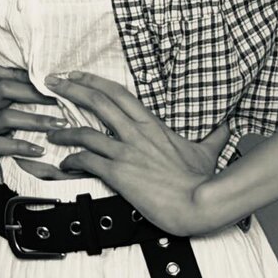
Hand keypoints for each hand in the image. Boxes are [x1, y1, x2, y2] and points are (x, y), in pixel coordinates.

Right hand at [0, 62, 65, 203]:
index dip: (25, 73)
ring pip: (6, 116)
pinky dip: (20, 145)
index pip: (0, 75)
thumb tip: (28, 100)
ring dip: (36, 119)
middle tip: (64, 99)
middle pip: (7, 89)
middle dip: (37, 93)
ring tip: (60, 124)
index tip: (50, 79)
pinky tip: (39, 150)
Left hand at [45, 71, 230, 236]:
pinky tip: (65, 163)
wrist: (198, 202)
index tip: (77, 75)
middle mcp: (135, 133)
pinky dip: (71, 160)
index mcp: (152, 124)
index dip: (94, 81)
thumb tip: (226, 125)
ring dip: (64, 131)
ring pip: (85, 132)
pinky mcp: (119, 173)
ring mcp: (126, 152)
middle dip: (71, 89)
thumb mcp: (209, 149)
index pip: (118, 93)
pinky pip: (87, 161)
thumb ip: (213, 134)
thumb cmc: (202, 180)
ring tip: (51, 132)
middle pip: (97, 101)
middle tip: (52, 83)